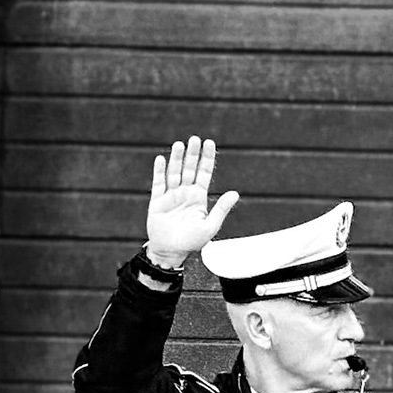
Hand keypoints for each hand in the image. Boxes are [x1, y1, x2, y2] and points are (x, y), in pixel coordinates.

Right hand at [145, 136, 239, 270]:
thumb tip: (235, 193)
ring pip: (174, 172)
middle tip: (195, 139)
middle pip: (189, 169)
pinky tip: (161, 159)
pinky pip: (158, 184)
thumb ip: (221, 209)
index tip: (209, 142)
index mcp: (198, 197)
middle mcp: (185, 193)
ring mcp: (171, 196)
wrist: (170, 253)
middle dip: (192, 154)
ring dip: (177, 159)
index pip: (204, 172)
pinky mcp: (157, 202)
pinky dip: (159, 171)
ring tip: (179, 145)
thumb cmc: (191, 242)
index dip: (206, 158)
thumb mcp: (210, 226)